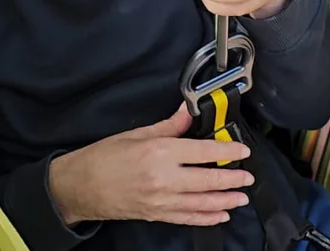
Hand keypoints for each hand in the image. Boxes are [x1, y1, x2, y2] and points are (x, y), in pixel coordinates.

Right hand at [48, 104, 253, 226]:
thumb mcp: (137, 134)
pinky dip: (207, 218)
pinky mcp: (157, 214)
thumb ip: (169, 126)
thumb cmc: (104, 157)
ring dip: (225, 201)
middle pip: (208, 179)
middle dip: (232, 179)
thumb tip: (188, 111)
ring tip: (241, 198)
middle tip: (248, 177)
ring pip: (202, 203)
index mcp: (160, 152)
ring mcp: (161, 200)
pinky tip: (220, 215)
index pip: (203, 151)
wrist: (81, 186)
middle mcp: (164, 178)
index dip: (227, 150)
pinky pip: (188, 218)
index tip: (242, 150)